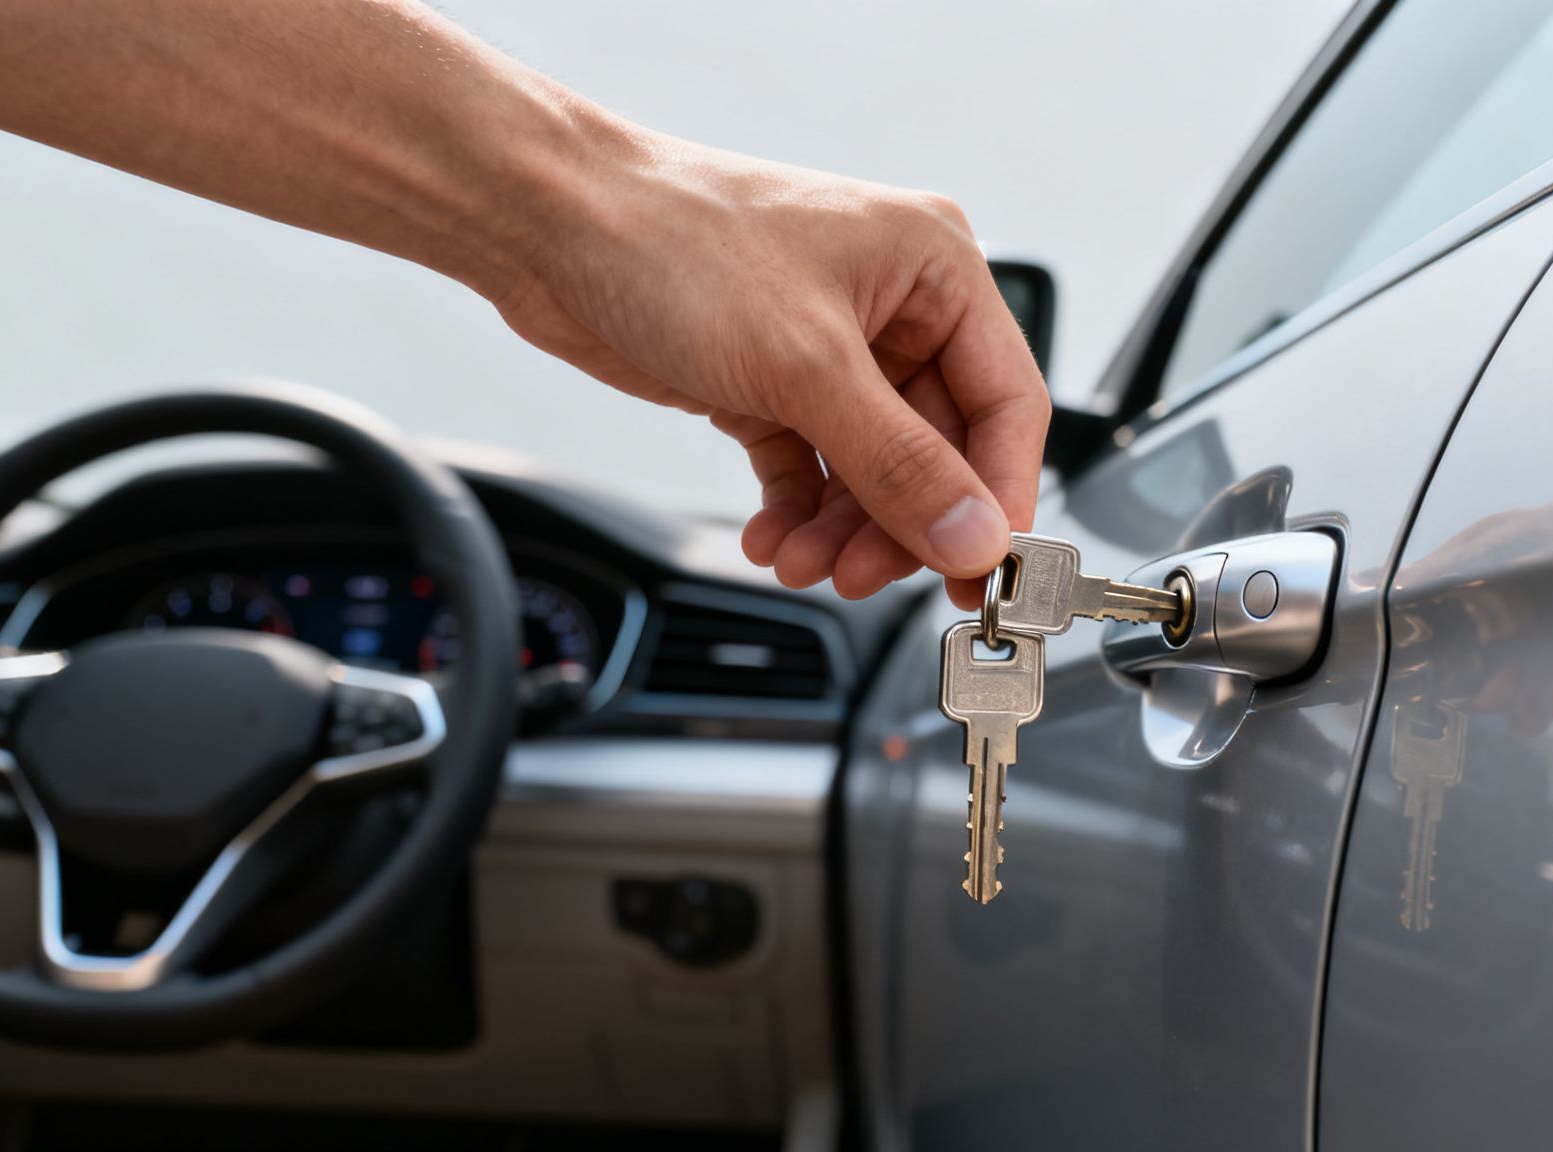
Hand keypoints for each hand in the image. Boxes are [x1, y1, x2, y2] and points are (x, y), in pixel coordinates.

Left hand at [492, 131, 1048, 606]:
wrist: (546, 224)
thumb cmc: (674, 241)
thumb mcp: (805, 365)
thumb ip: (899, 464)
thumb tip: (974, 538)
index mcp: (935, 269)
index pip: (1006, 404)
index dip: (998, 497)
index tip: (981, 571)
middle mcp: (895, 306)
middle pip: (938, 450)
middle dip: (899, 522)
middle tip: (864, 576)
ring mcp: (833, 346)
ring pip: (871, 469)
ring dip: (841, 529)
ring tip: (801, 561)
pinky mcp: (774, 379)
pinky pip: (811, 467)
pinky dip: (795, 511)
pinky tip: (771, 540)